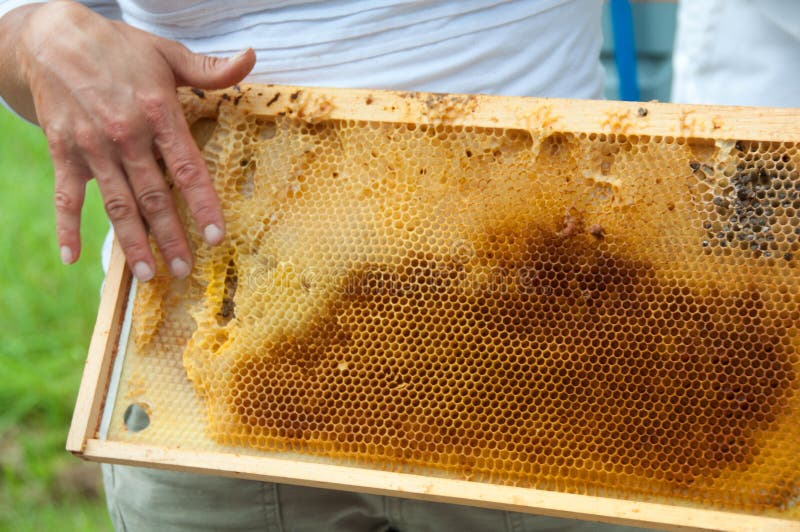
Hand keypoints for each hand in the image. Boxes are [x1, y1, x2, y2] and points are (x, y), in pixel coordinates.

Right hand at [8, 1, 254, 279]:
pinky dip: (66, 227)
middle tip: (185, 269)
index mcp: (158, 113)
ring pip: (117, 205)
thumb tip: (251, 58)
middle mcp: (126, 135)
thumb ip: (210, 69)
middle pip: (154, 197)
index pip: (187, 169)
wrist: (52, 38)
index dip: (204, 205)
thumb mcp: (168, 54)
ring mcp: (93, 147)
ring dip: (132, 242)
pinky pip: (66, 197)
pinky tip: (72, 257)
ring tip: (148, 274)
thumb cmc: (119, 48)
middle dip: (170, 237)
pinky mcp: (64, 152)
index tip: (216, 237)